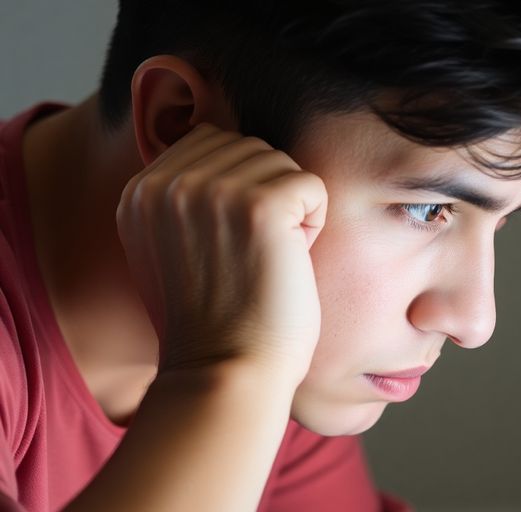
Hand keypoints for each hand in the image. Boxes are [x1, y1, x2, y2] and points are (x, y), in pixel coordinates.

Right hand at [116, 123, 327, 386]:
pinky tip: (289, 263)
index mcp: (139, 191)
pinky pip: (311, 185)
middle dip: (266, 198)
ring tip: (267, 262)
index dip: (239, 192)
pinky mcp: (259, 205)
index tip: (229, 249)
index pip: (211, 143)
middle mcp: (167, 183)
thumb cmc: (213, 323)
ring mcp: (211, 190)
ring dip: (290, 213)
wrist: (224, 374)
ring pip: (281, 164)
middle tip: (252, 258)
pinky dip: (315, 223)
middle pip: (248, 148)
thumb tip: (222, 144)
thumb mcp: (171, 249)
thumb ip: (183, 197)